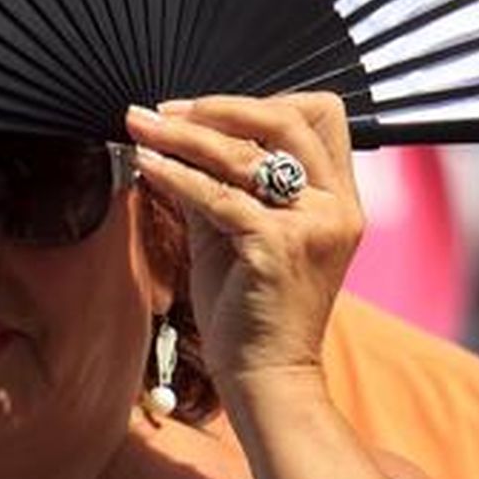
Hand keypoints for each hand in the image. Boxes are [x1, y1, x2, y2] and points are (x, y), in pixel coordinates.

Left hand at [124, 93, 363, 384]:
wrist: (266, 377)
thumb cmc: (251, 306)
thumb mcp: (236, 230)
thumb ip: (219, 180)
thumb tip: (174, 133)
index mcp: (339, 197)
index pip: (320, 115)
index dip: (262, 101)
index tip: (205, 108)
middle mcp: (336, 206)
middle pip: (288, 119)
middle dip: (221, 107)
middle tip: (167, 110)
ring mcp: (312, 226)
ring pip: (243, 154)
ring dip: (183, 134)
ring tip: (139, 125)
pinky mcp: (277, 248)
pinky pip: (217, 195)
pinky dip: (175, 174)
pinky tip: (145, 164)